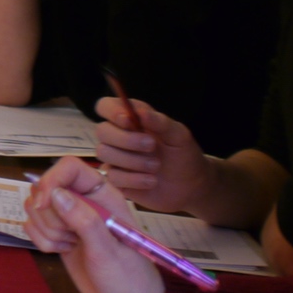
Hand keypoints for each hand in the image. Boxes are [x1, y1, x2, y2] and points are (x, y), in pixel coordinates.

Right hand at [23, 157, 165, 292]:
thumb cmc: (129, 279)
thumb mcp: (108, 250)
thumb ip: (83, 220)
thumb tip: (55, 194)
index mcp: (104, 196)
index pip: (69, 168)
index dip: (51, 180)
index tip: (44, 204)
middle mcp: (84, 202)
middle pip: (46, 187)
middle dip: (49, 214)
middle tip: (71, 237)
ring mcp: (69, 220)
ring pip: (35, 207)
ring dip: (46, 230)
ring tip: (70, 246)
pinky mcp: (58, 236)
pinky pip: (33, 226)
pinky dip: (41, 241)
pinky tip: (63, 252)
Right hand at [91, 96, 213, 213]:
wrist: (190, 186)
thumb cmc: (183, 155)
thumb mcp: (179, 135)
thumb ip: (161, 122)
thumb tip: (141, 112)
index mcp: (131, 120)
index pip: (106, 106)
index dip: (111, 111)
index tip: (128, 121)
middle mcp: (118, 137)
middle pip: (102, 130)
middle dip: (126, 139)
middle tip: (151, 146)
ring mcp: (115, 159)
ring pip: (104, 153)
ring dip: (132, 160)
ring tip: (156, 166)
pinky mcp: (116, 179)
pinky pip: (113, 177)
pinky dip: (134, 179)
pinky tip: (151, 181)